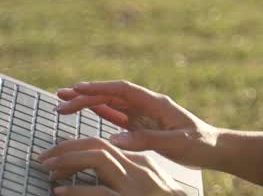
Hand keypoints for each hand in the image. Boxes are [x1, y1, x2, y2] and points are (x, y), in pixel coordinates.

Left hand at [37, 137, 185, 194]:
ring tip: (48, 170)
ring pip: (100, 160)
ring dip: (69, 161)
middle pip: (99, 146)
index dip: (74, 147)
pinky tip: (60, 191)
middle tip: (43, 158)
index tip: (54, 157)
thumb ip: (126, 172)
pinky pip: (100, 192)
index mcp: (140, 162)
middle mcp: (138, 169)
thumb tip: (99, 170)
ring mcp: (135, 186)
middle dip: (67, 148)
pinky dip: (77, 190)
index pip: (103, 145)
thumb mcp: (147, 183)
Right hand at [53, 81, 220, 169]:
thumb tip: (114, 138)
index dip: (100, 88)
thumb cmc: (199, 144)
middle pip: (112, 95)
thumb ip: (146, 140)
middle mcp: (149, 105)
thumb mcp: (175, 143)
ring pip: (112, 104)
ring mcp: (145, 114)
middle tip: (60, 100)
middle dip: (86, 95)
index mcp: (157, 103)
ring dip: (89, 102)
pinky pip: (118, 116)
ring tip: (64, 102)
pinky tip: (86, 110)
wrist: (214, 148)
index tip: (76, 88)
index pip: (123, 90)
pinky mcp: (143, 125)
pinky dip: (101, 112)